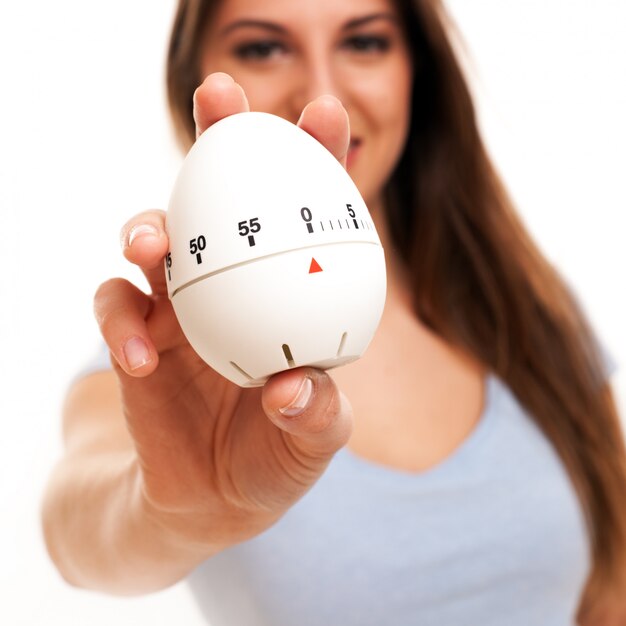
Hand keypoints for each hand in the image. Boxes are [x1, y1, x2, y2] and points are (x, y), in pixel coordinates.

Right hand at [93, 72, 352, 551]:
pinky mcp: (134, 333)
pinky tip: (138, 354)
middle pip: (224, 195)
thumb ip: (316, 414)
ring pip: (154, 235)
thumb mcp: (314, 438)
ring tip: (151, 242)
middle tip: (221, 97)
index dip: (318, 160)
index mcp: (287, 293)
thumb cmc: (275, 456)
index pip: (305, 216)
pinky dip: (120, 322)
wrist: (213, 497)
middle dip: (221, 139)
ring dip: (148, 226)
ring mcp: (180, 304)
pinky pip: (115, 309)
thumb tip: (292, 386)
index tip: (326, 113)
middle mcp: (234, 284)